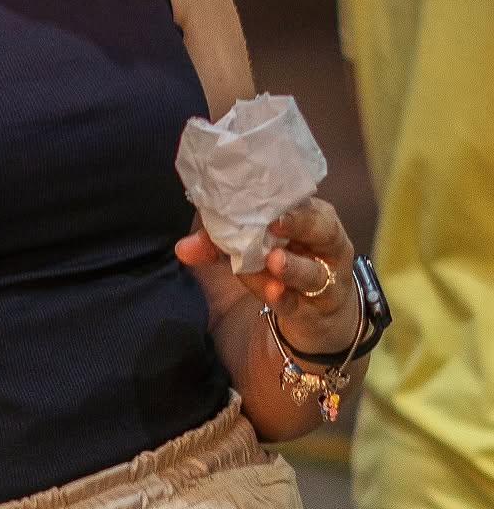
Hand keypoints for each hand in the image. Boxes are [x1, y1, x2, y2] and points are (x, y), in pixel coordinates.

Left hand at [176, 197, 359, 354]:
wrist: (317, 315)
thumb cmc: (284, 262)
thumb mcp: (254, 248)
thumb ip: (217, 242)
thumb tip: (183, 247)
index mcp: (311, 216)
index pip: (301, 200)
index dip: (283, 196)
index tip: (262, 193)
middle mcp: (326, 245)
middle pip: (322, 229)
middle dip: (300, 223)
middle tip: (275, 222)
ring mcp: (326, 280)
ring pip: (314, 271)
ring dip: (293, 266)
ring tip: (274, 260)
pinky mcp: (317, 312)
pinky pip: (300, 303)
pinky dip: (285, 298)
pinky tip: (274, 294)